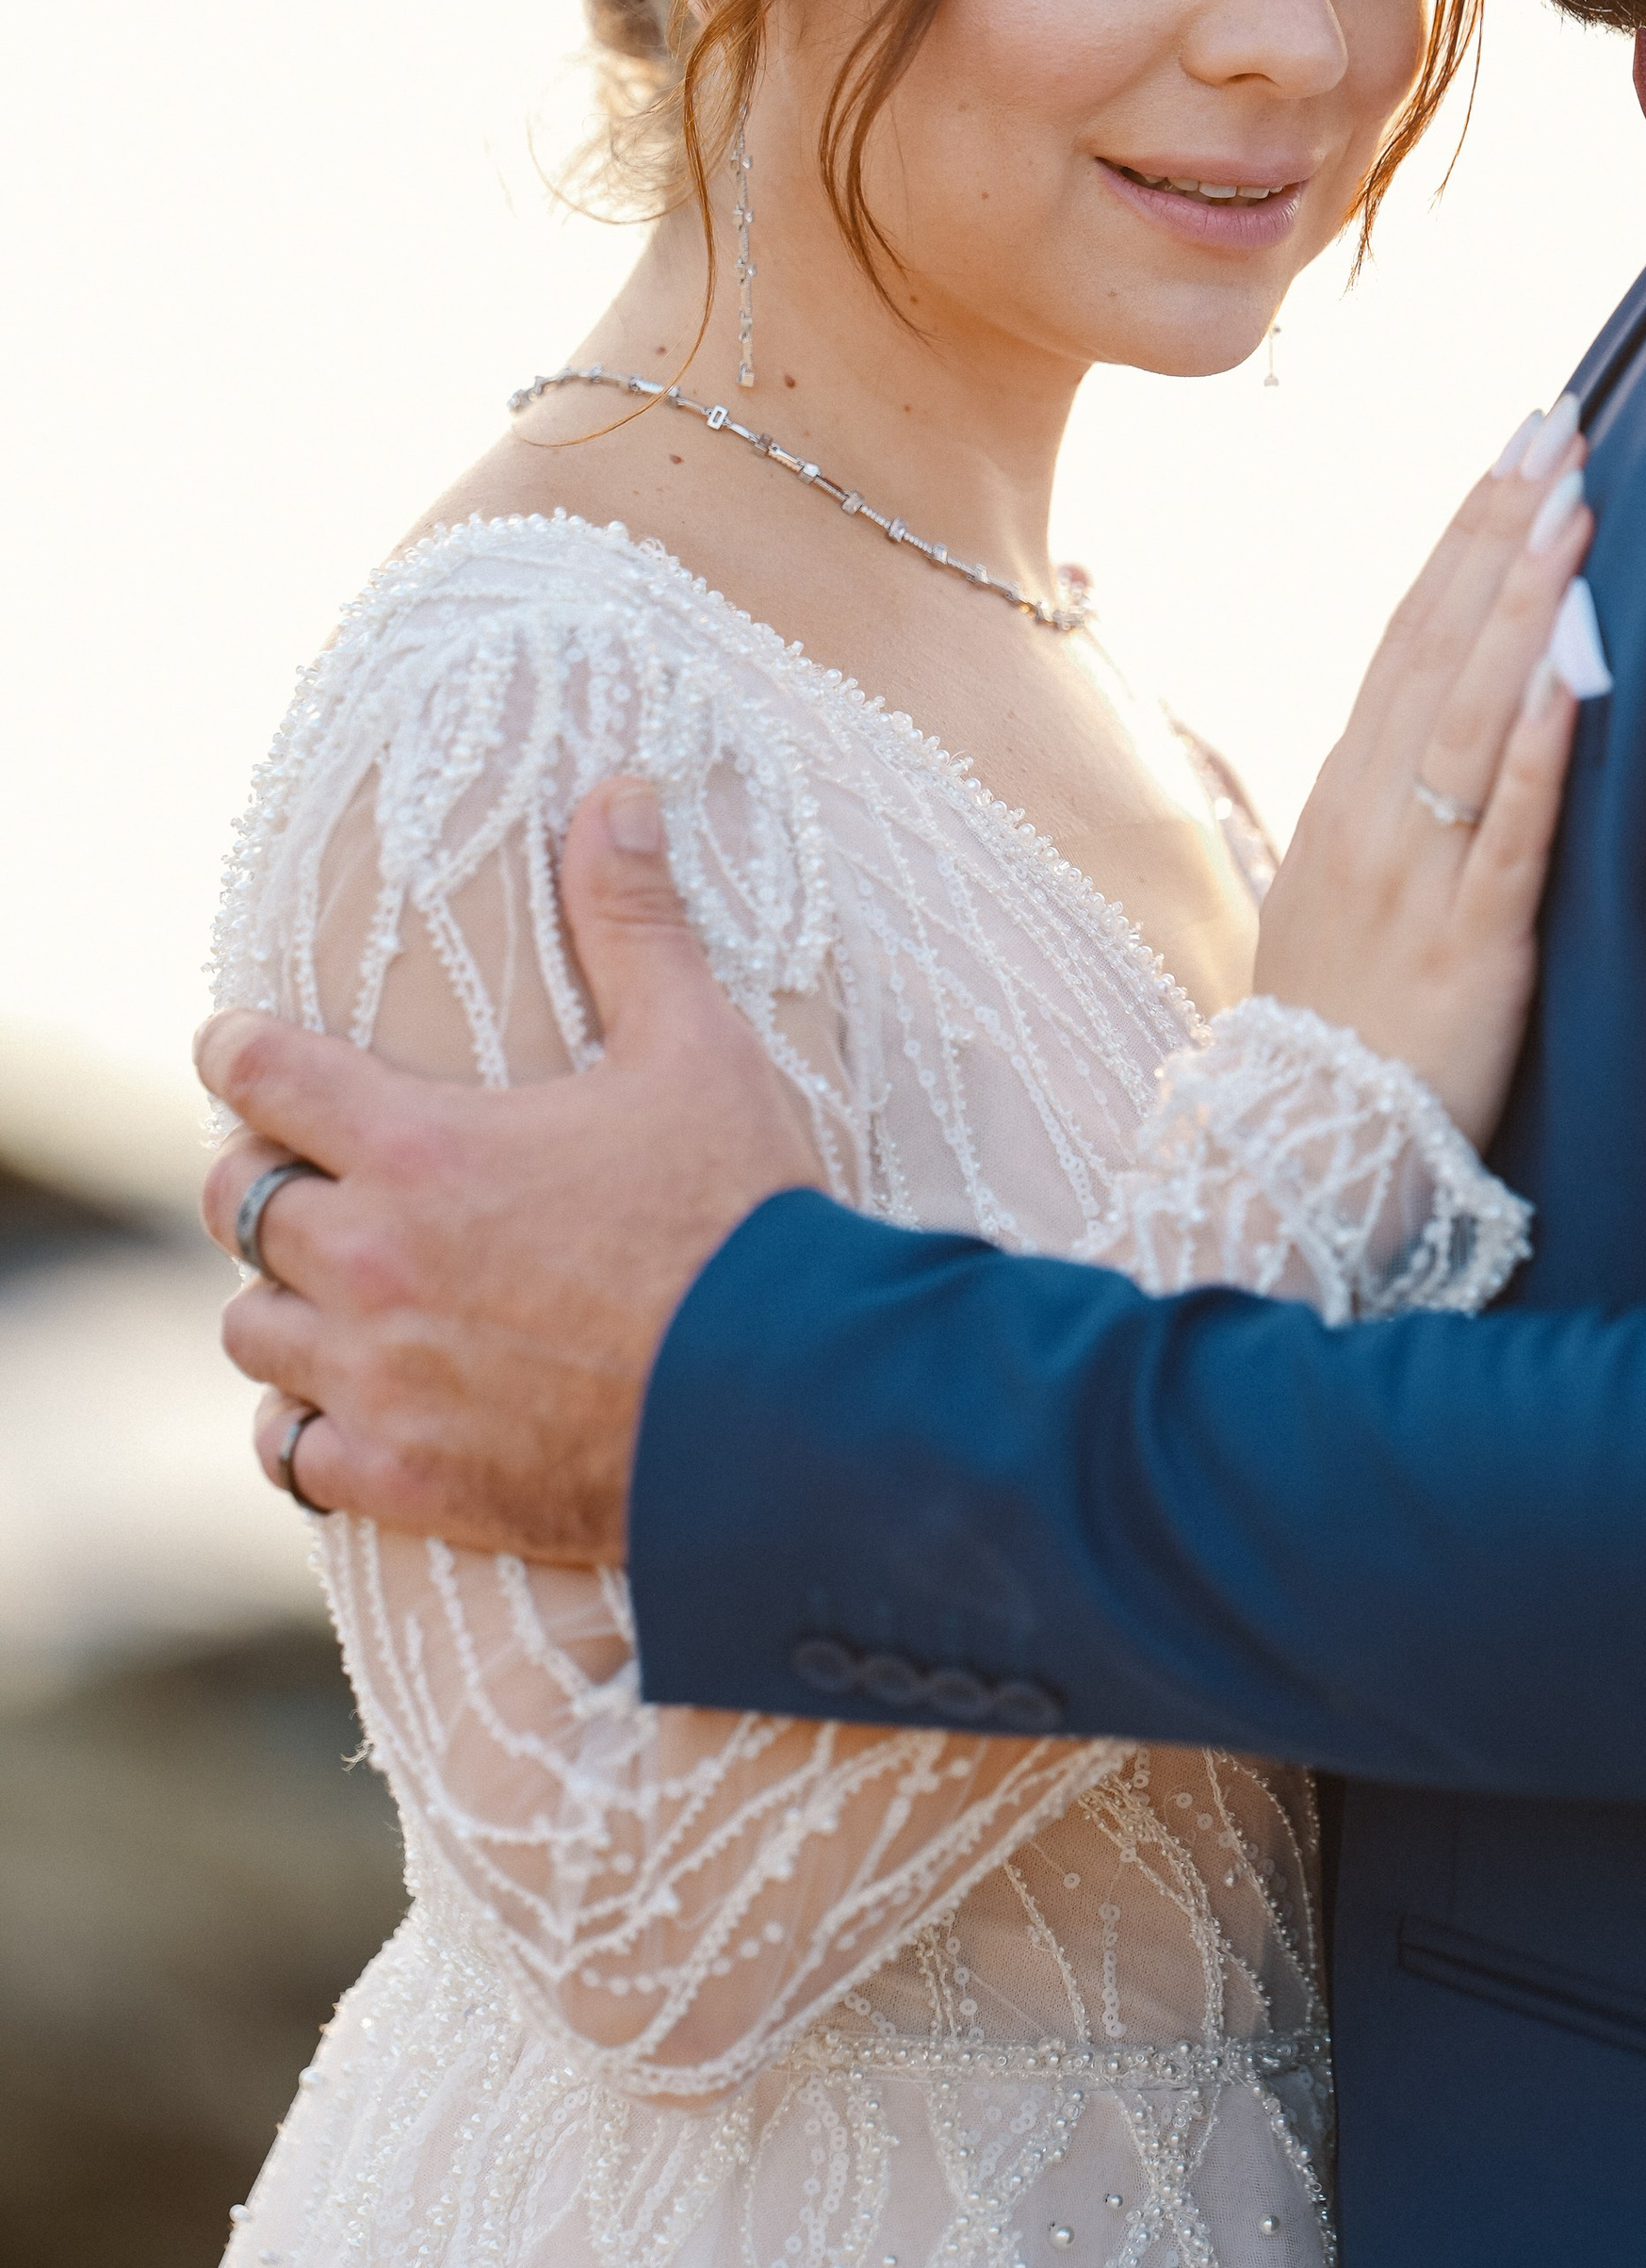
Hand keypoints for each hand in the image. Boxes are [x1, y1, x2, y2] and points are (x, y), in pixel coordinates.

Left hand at [198, 781, 812, 1561]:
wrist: (785, 1404)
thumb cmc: (742, 1216)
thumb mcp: (696, 1049)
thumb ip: (633, 921)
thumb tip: (622, 789)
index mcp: (422, 1147)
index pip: (260, 1074)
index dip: (240, 1049)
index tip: (239, 1043)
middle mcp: (373, 1262)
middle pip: (238, 1205)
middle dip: (258, 1178)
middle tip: (294, 1171)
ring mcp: (380, 1380)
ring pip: (253, 1332)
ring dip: (281, 1304)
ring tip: (323, 1293)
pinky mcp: (407, 1478)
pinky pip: (293, 1454)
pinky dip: (307, 1427)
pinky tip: (346, 1408)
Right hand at [1251, 398, 1601, 1146]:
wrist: (1299, 1164)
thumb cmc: (1340, 1033)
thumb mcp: (1342, 896)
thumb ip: (1391, 809)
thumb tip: (1443, 728)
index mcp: (1345, 797)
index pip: (1406, 635)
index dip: (1464, 538)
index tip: (1515, 448)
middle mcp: (1373, 818)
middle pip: (1437, 646)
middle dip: (1500, 530)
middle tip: (1558, 423)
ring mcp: (1417, 880)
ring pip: (1470, 716)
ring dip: (1523, 605)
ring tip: (1574, 507)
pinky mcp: (1472, 951)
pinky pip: (1506, 835)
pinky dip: (1535, 750)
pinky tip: (1566, 674)